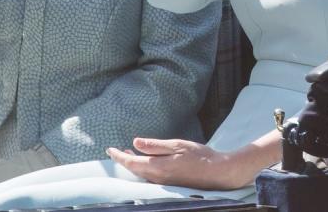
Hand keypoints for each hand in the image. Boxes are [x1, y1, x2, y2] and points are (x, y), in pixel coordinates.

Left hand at [107, 138, 247, 189]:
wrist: (218, 173)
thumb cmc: (199, 156)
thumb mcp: (177, 145)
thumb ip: (155, 146)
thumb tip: (135, 143)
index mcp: (158, 167)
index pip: (131, 162)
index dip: (119, 156)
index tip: (109, 149)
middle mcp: (158, 178)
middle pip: (134, 170)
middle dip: (124, 160)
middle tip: (116, 151)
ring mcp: (164, 183)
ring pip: (142, 174)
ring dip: (134, 164)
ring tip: (128, 154)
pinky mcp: (170, 184)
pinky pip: (150, 177)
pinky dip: (143, 168)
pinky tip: (146, 162)